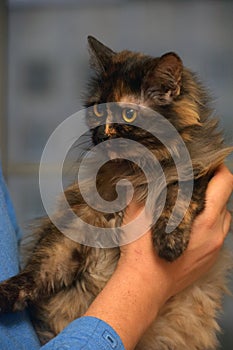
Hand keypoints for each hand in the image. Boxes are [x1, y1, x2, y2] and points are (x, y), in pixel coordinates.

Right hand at [85, 165, 232, 349]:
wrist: (144, 285)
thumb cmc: (142, 251)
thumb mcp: (139, 213)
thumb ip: (145, 189)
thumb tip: (143, 171)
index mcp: (204, 219)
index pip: (225, 183)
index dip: (219, 168)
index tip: (208, 162)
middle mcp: (215, 233)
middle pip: (226, 199)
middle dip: (213, 186)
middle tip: (195, 180)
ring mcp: (215, 248)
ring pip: (225, 218)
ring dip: (214, 206)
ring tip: (194, 202)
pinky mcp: (210, 259)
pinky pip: (218, 234)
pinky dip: (210, 223)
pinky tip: (190, 223)